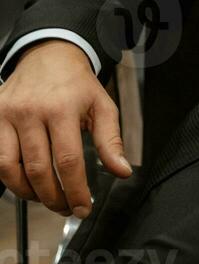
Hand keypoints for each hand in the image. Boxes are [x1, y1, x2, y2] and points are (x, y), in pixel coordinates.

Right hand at [0, 40, 131, 218]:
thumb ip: (111, 140)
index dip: (76, 191)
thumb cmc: (77, 83)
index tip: (83, 208)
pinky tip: (27, 181)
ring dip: (29, 193)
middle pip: (38, 170)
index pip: (68, 160)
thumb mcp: (102, 105)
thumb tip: (122, 171)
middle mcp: (32, 111)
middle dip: (54, 198)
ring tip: (47, 197)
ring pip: (11, 169)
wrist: (49, 55)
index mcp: (63, 107)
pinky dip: (10, 178)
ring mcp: (8, 114)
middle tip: (66, 207)